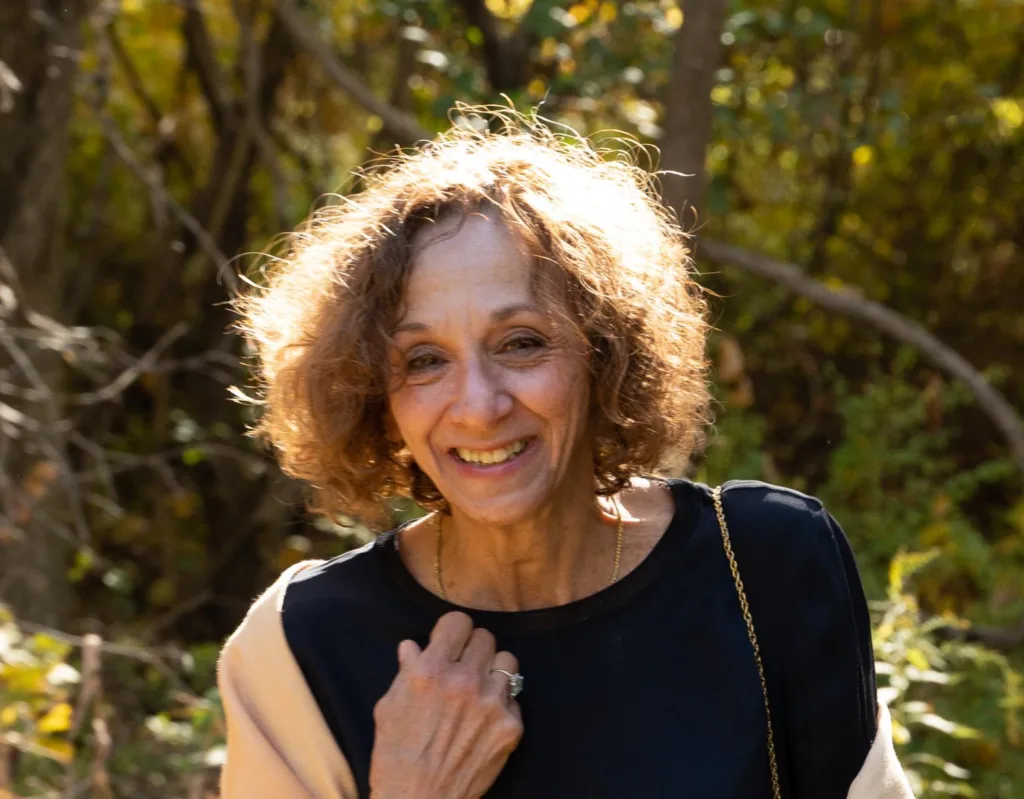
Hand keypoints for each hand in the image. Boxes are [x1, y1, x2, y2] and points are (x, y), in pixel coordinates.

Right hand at [369, 611, 522, 798]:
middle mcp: (464, 681)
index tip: (450, 641)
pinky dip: (502, 703)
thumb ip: (406, 672)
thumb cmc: (396, 758)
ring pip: (508, 661)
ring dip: (493, 670)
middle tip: (464, 667)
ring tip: (480, 687)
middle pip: (485, 637)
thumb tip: (413, 646)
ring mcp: (491, 704)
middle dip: (472, 649)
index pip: (458, 622)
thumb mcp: (388, 708)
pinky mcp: (510, 727)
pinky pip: (515, 697)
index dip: (453, 631)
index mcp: (431, 671)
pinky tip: (486, 717)